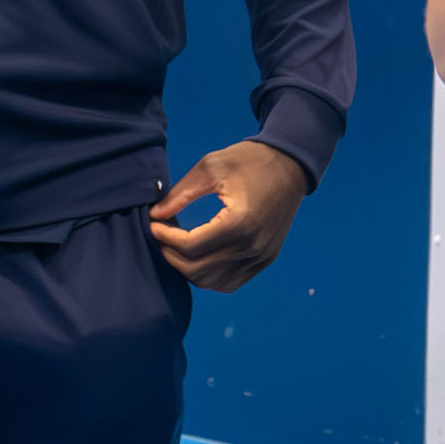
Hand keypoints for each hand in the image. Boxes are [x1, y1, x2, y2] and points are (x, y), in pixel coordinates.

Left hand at [152, 140, 313, 291]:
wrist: (290, 165)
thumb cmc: (250, 160)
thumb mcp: (211, 166)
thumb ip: (180, 194)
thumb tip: (155, 216)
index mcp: (240, 222)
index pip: (191, 246)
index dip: (165, 238)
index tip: (154, 224)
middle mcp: (252, 246)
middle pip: (197, 270)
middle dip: (171, 256)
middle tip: (162, 237)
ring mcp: (260, 257)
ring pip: (211, 283)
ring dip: (188, 269)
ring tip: (178, 247)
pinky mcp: (265, 260)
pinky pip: (229, 283)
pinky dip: (208, 276)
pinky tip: (198, 257)